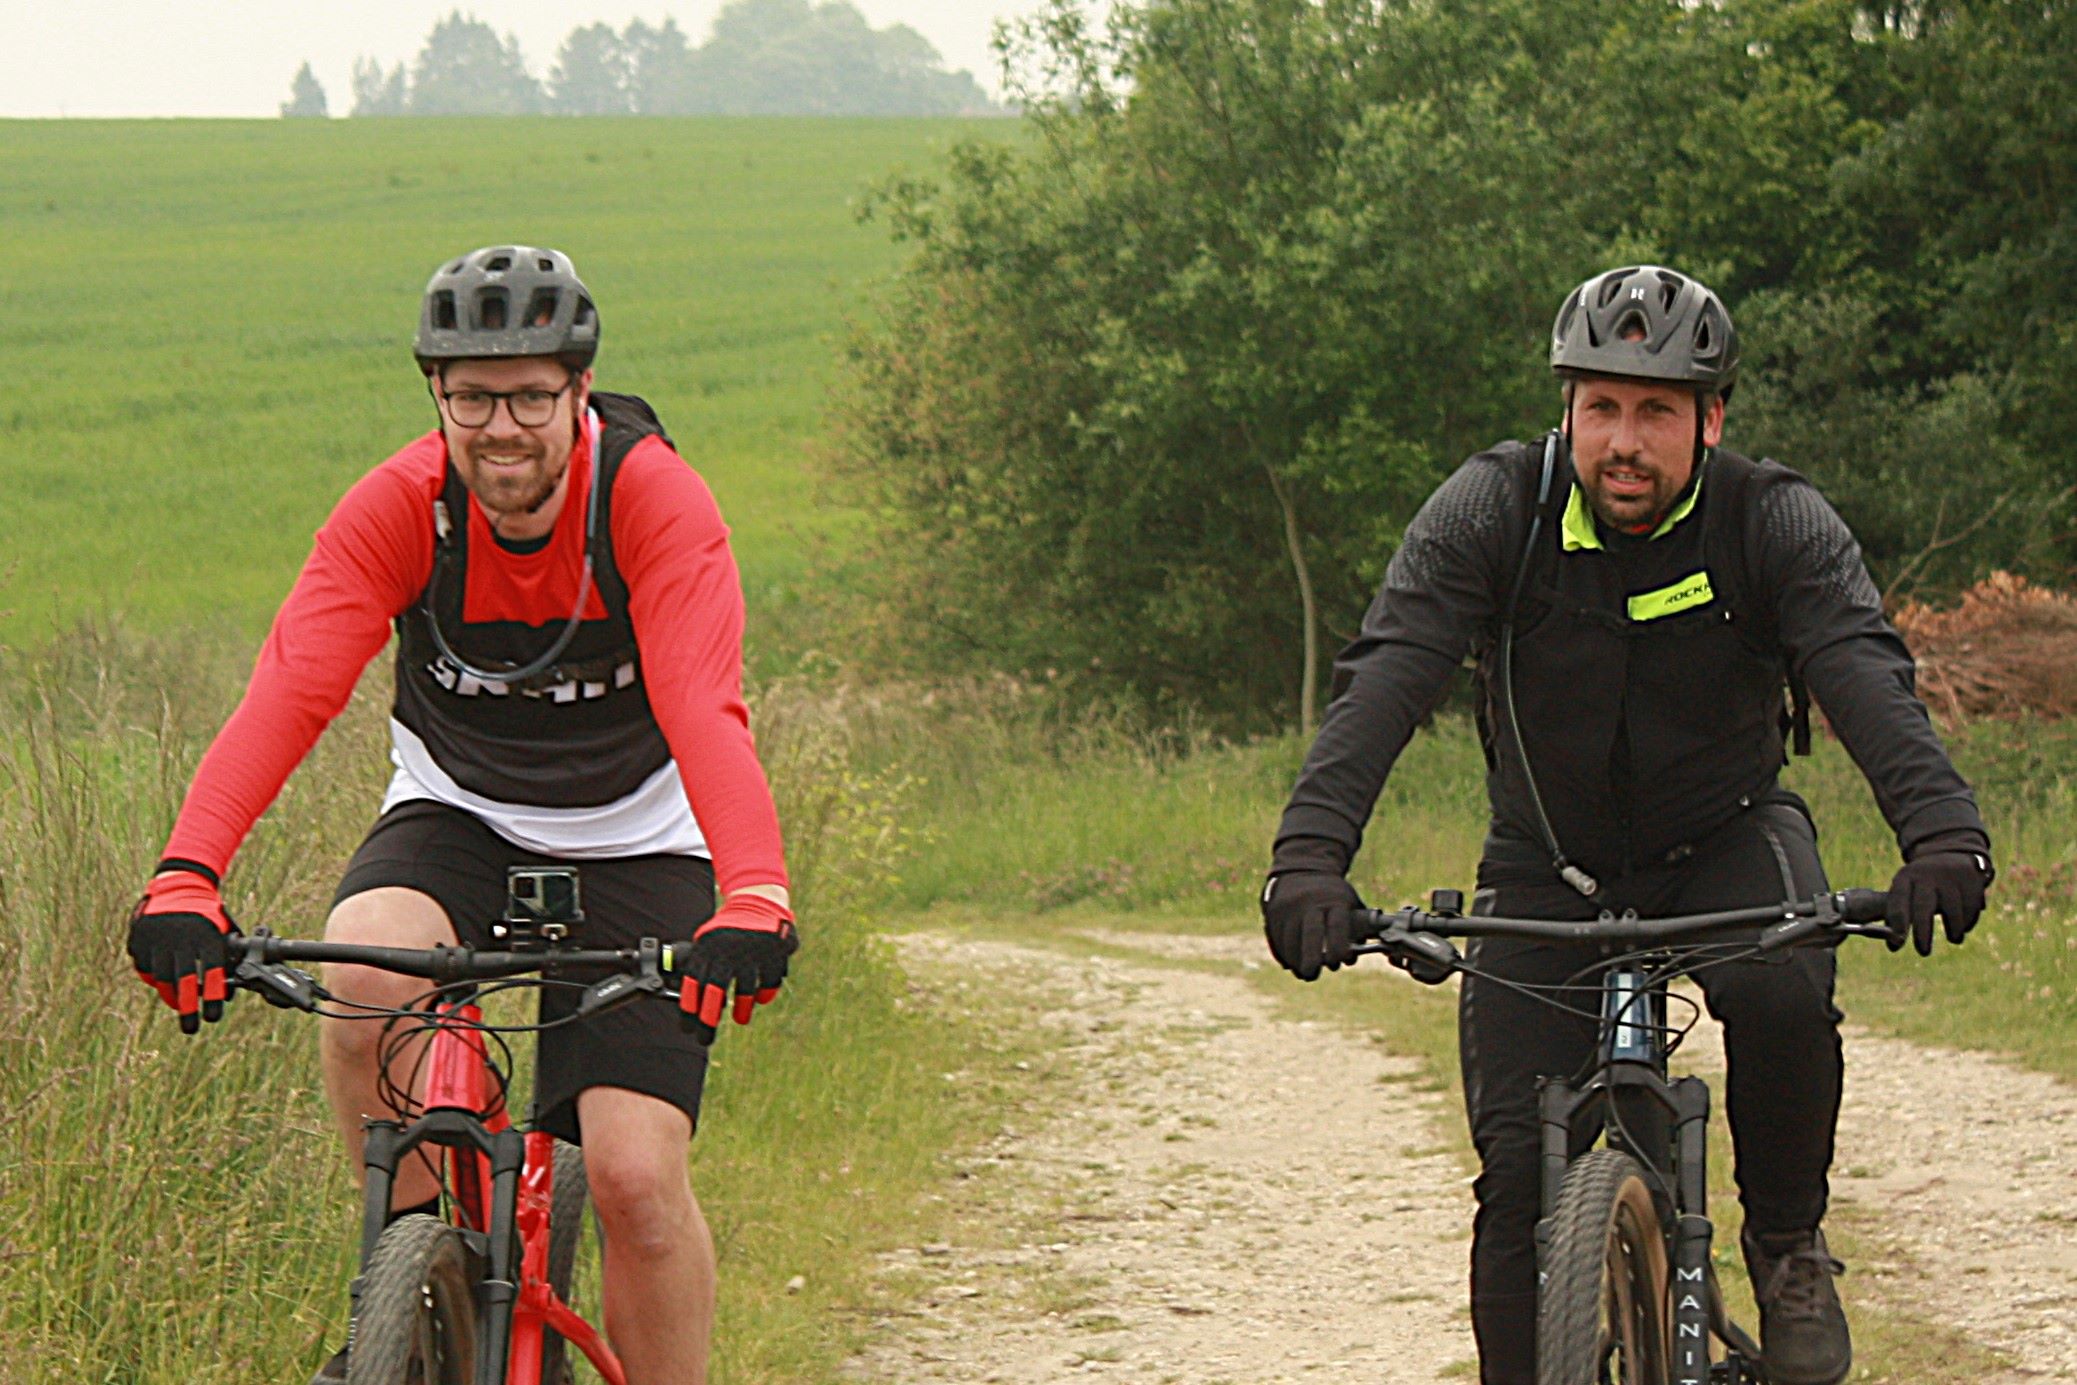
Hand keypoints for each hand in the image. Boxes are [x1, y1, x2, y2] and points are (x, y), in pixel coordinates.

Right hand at [126, 862, 236, 1033]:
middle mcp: (183, 937)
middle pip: (184, 981)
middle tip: (191, 1028)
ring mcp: (159, 937)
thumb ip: (228, 957)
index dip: (211, 998)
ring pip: (161, 977)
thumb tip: (229, 993)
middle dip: (188, 1008)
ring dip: (170, 995)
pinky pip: (144, 966)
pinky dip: (153, 977)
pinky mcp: (140, 937)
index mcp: (207, 935)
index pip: (212, 973)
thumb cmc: (208, 914)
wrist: (181, 885)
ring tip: (178, 1005)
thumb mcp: (223, 930)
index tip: (212, 1018)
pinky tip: (161, 979)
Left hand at [678, 894, 796, 1043]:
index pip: (692, 983)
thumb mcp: (707, 941)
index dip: (688, 1009)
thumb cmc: (727, 928)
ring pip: (744, 990)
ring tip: (740, 1019)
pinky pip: (768, 982)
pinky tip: (760, 1000)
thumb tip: (688, 999)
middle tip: (704, 1038)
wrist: (757, 901)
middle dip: (707, 1020)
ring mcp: (751, 953)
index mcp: (708, 949)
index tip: (686, 1027)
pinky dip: (764, 994)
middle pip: (714, 992)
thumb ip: (698, 965)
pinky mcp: (772, 954)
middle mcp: (727, 953)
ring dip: (742, 1009)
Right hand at [1260, 871, 1361, 980]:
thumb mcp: (1350, 902)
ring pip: (1289, 940)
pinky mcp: (1274, 910)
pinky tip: (1290, 962)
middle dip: (1311, 960)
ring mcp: (1290, 906)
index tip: (1340, 961)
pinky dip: (1283, 953)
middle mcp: (1310, 902)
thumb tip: (1352, 958)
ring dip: (1294, 961)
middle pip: (1310, 935)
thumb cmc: (1333, 895)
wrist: (1303, 868)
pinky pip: (1276, 938)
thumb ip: (1358, 928)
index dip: (1339, 948)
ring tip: (1303, 972)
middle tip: (1312, 975)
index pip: (1338, 927)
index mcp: (1335, 900)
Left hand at [1886, 848, 1992, 955]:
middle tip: (1923, 952)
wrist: (1949, 854)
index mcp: (1905, 878)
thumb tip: (1893, 946)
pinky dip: (1968, 921)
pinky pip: (1971, 908)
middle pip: (1923, 906)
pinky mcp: (1971, 880)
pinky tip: (1965, 926)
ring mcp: (1949, 877)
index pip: (1898, 901)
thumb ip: (1897, 914)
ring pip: (1952, 910)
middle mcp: (1926, 875)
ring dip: (1954, 929)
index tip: (1896, 945)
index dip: (1896, 923)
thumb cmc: (1920, 884)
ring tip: (1954, 939)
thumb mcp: (1906, 889)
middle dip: (1922, 932)